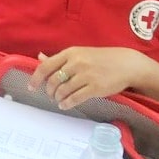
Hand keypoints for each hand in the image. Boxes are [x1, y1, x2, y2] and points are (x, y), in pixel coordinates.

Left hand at [30, 47, 158, 109]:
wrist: (127, 64)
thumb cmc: (101, 59)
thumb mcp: (79, 54)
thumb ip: (59, 59)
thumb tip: (39, 58)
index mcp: (70, 53)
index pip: (46, 67)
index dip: (35, 79)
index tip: (31, 87)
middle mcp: (77, 63)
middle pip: (53, 81)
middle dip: (49, 91)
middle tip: (50, 95)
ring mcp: (86, 75)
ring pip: (63, 90)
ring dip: (58, 98)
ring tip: (59, 100)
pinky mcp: (96, 87)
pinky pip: (75, 98)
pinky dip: (67, 103)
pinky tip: (65, 105)